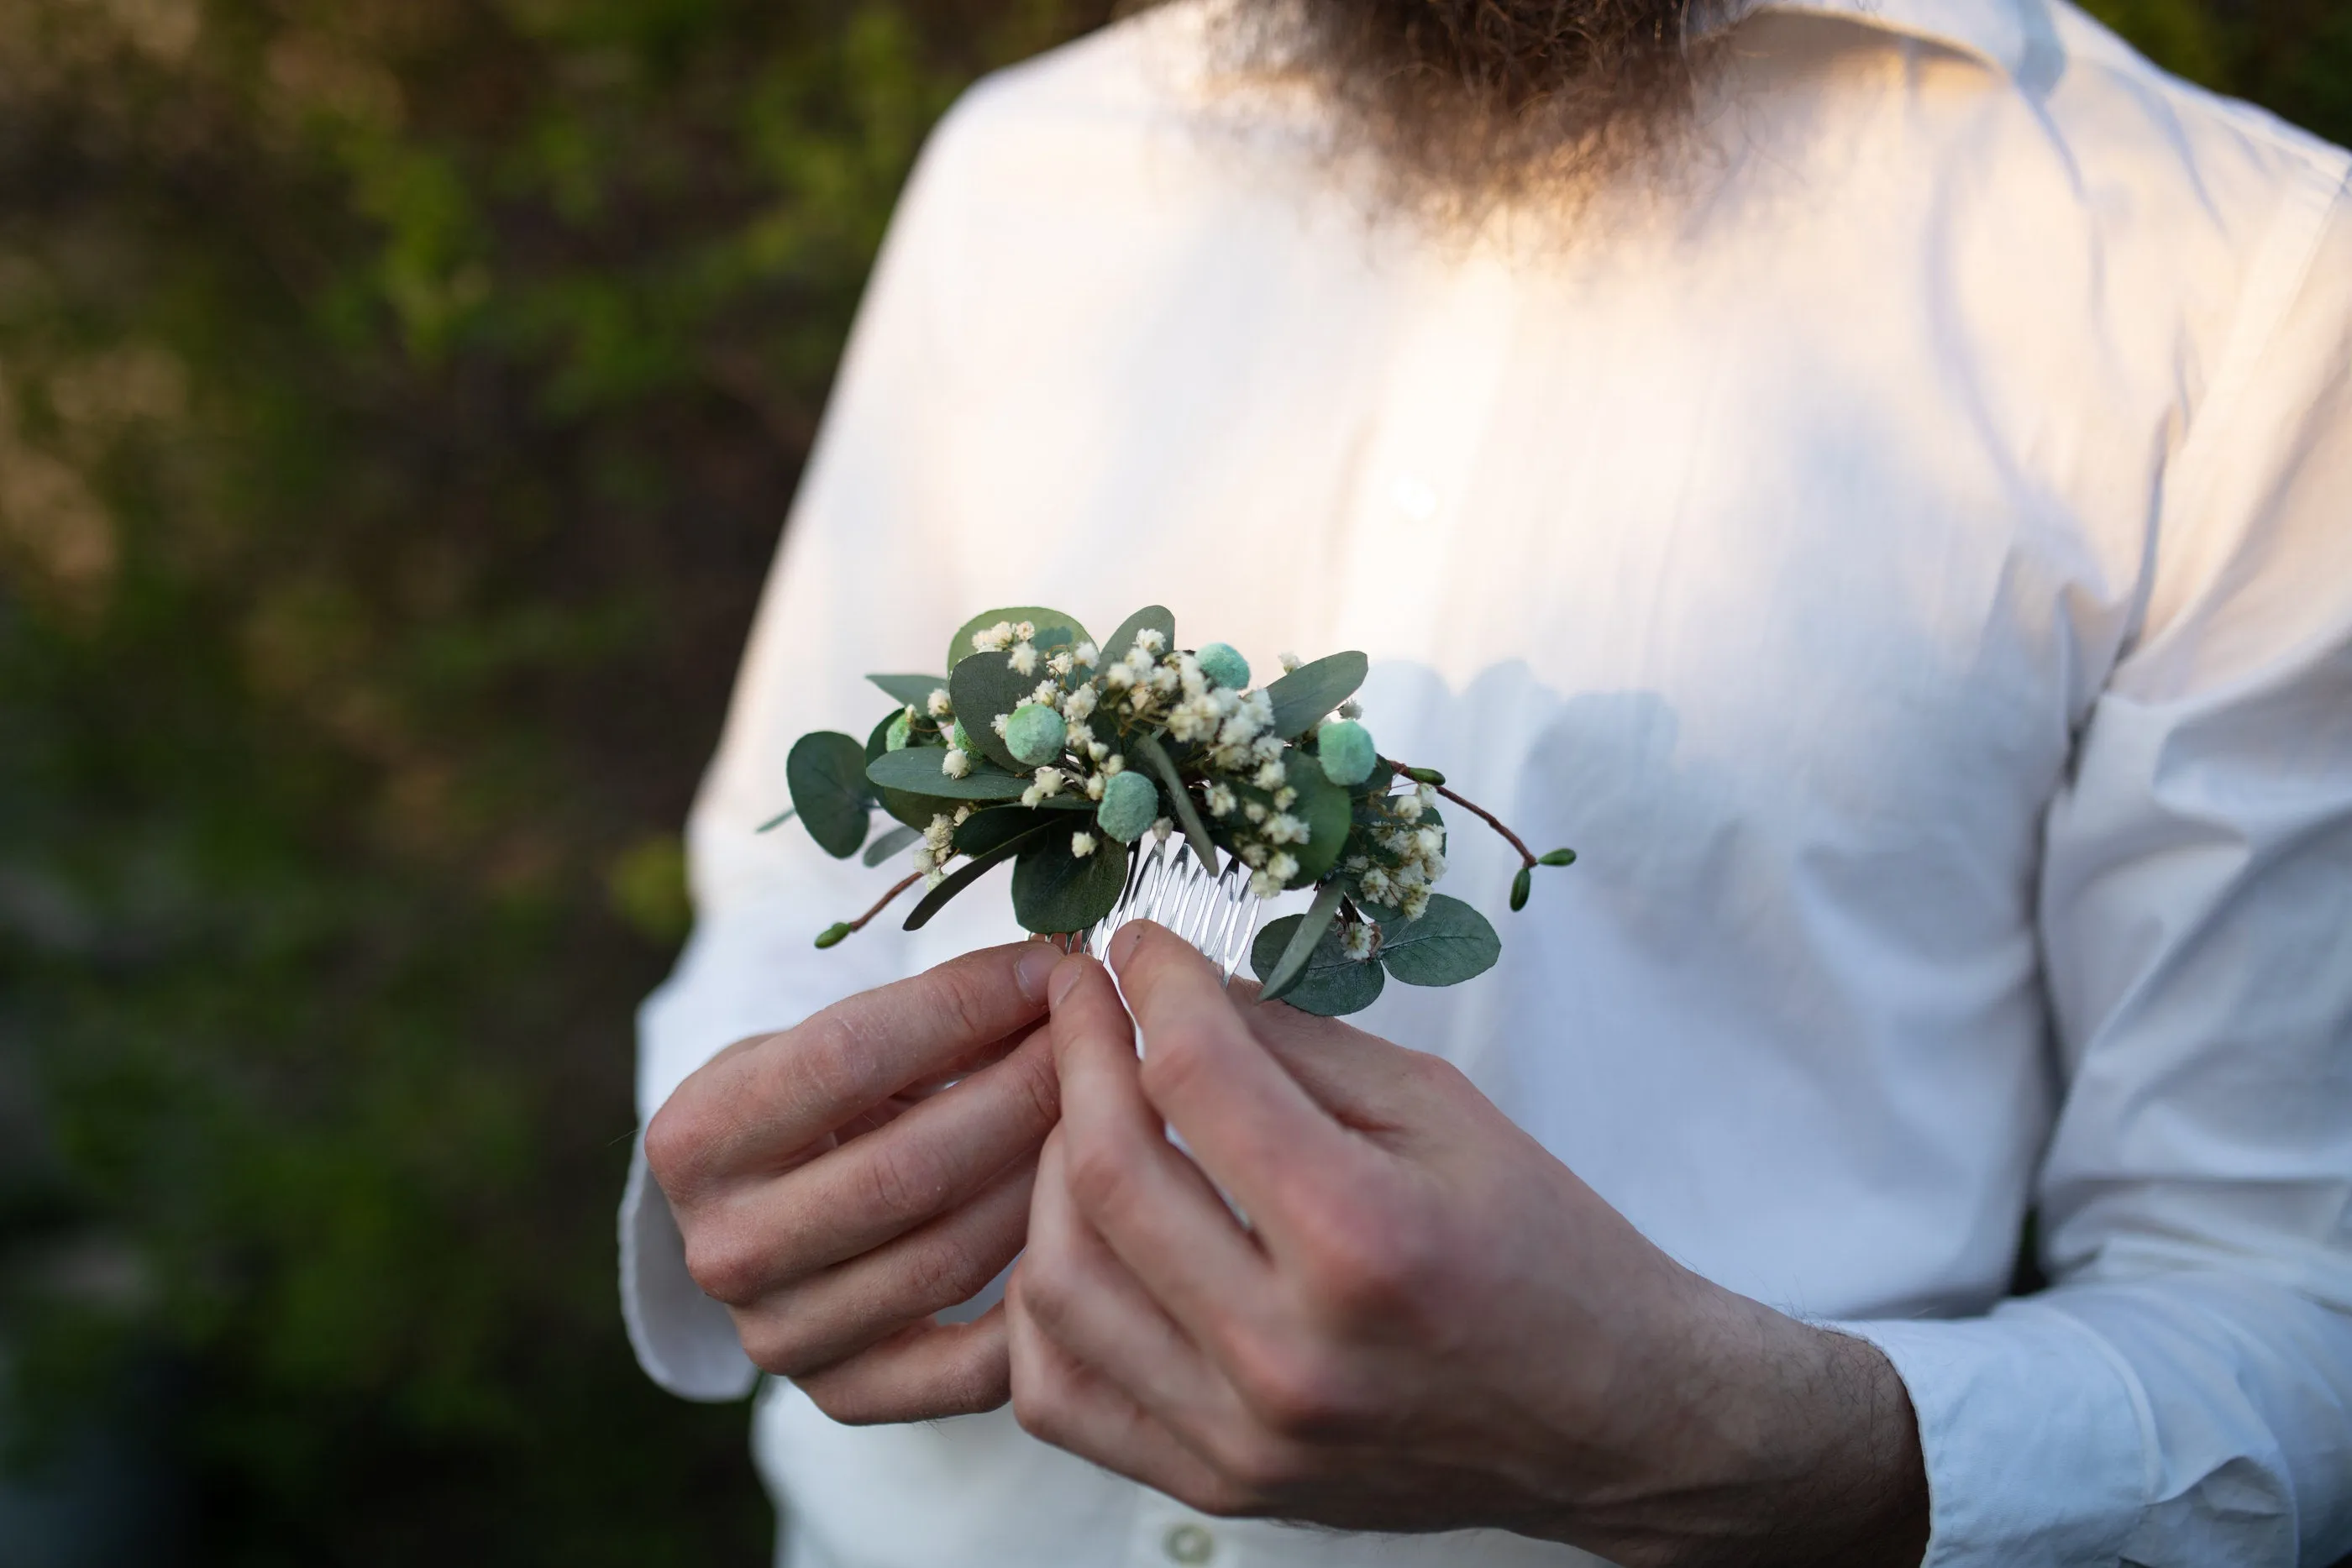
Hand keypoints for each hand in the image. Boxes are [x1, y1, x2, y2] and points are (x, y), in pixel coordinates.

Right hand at [645, 940, 1063, 1422]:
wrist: (754, 1220)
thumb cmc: (809, 1108)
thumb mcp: (824, 1041)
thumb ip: (926, 1015)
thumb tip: (1054, 975)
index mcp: (694, 1138)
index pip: (847, 1056)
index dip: (964, 1004)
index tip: (1050, 969)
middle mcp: (723, 1248)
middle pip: (908, 1168)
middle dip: (1024, 1094)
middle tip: (1099, 1047)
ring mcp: (779, 1337)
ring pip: (947, 1261)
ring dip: (1045, 1184)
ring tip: (1104, 1124)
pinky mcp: (842, 1397)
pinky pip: (966, 1372)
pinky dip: (1037, 1308)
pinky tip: (1084, 1236)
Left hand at [1008, 923, 1927, 1566]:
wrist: (1612, 1423)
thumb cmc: (1543, 1252)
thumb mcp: (1441, 1111)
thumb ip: (1293, 1045)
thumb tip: (1172, 988)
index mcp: (1364, 1240)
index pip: (1197, 1077)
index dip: (1149, 985)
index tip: (1136, 945)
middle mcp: (1289, 1354)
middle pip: (1103, 1175)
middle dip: (1075, 1058)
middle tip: (1084, 1006)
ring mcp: (1243, 1438)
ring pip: (1055, 1287)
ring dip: (1042, 1178)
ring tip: (1081, 1117)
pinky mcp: (1218, 1486)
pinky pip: (1056, 1393)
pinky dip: (1040, 1307)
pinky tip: (1079, 1238)